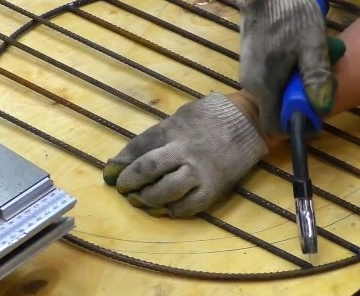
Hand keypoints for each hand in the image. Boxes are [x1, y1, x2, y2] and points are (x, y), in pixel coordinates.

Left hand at [103, 92, 267, 217]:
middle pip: (146, 170)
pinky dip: (173, 209)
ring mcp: (199, 171)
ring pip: (164, 192)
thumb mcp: (180, 116)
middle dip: (129, 182)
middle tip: (123, 188)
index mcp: (173, 129)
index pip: (138, 147)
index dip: (121, 163)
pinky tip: (168, 207)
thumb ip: (157, 135)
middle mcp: (183, 151)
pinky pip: (188, 206)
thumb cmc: (211, 116)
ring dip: (148, 199)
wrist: (249, 121)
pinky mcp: (213, 188)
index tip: (111, 173)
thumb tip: (128, 157)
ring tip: (142, 200)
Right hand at [238, 0, 345, 133]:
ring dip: (299, 81)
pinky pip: (274, 78)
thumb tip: (322, 108)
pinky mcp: (253, 62)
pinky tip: (301, 51)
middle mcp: (252, 86)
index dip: (296, 124)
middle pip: (280, 107)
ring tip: (313, 56)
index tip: (314, 110)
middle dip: (303, 97)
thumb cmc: (290, 16)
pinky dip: (290, 71)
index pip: (275, 126)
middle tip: (321, 75)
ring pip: (279, 91)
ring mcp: (251, 73)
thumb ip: (316, 77)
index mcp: (264, 87)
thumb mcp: (311, 44)